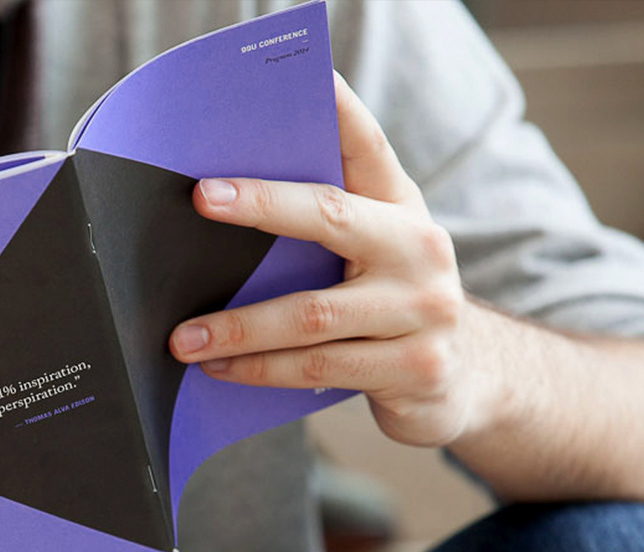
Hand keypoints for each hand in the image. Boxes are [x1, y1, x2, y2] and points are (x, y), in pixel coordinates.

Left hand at [169, 73, 485, 447]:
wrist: (459, 380)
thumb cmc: (387, 303)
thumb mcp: (370, 253)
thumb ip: (322, 224)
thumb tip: (221, 202)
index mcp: (400, 206)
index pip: (366, 147)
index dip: (339, 111)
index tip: (305, 80)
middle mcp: (419, 248)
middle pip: (331, 217)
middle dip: (261, 203)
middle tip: (203, 198)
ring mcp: (424, 309)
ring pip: (312, 315)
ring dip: (239, 327)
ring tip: (184, 338)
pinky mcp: (416, 366)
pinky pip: (320, 367)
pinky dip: (261, 369)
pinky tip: (221, 369)